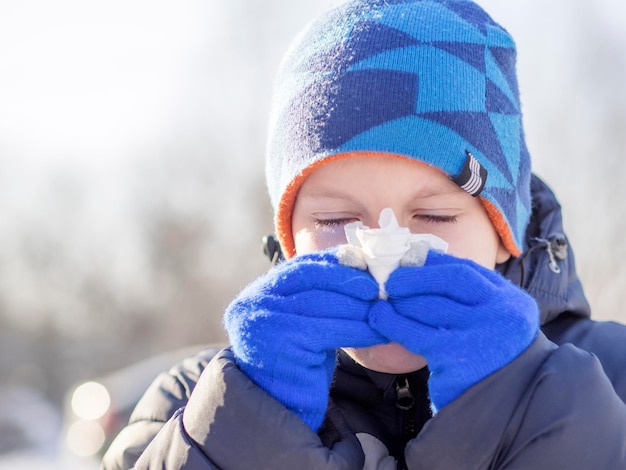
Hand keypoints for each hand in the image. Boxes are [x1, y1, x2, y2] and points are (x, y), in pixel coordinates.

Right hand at [224, 250, 383, 430]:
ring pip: (323, 302)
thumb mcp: (304, 320)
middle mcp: (252, 303)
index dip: (334, 262)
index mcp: (257, 293)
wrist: (285, 411)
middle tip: (380, 289)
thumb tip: (358, 259)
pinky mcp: (283, 343)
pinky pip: (331, 329)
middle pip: (311, 278)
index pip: (301, 264)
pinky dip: (360, 328)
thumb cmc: (300, 363)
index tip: (363, 264)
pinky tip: (378, 332)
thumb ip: (318, 293)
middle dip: (349, 281)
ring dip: (360, 306)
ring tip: (385, 310)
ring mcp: (264, 321)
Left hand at [369, 252, 538, 409]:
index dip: (433, 263)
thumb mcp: (493, 323)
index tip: (408, 260)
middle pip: (449, 280)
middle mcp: (501, 314)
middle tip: (389, 279)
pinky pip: (415, 334)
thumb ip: (470, 298)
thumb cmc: (492, 361)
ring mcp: (480, 336)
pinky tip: (379, 319)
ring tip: (381, 300)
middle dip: (414, 277)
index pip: (467, 270)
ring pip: (429, 305)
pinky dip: (392, 322)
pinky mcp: (456, 360)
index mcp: (512, 301)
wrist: (508, 411)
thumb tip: (421, 266)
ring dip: (400, 299)